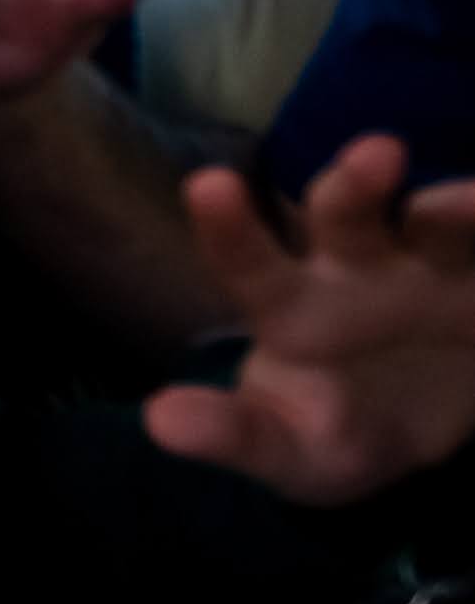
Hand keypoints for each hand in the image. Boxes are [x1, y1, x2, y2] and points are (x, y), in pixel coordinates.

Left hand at [146, 137, 474, 504]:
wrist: (424, 433)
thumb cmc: (337, 430)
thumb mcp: (291, 450)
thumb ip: (234, 435)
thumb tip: (160, 422)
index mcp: (294, 306)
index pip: (253, 264)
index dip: (230, 229)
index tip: (208, 184)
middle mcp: (359, 266)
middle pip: (348, 216)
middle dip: (355, 185)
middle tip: (374, 153)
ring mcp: (435, 267)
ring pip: (445, 224)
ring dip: (456, 206)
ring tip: (463, 202)